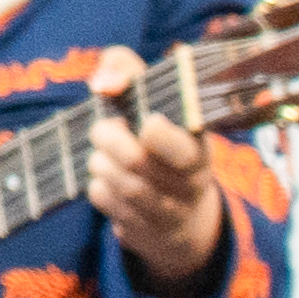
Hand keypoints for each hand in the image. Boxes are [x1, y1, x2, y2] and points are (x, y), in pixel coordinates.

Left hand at [86, 44, 224, 294]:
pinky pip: (105, 201)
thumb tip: (102, 83)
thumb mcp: (151, 97)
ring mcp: (169, 211)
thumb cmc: (155, 137)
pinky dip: (98, 185)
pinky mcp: (144, 229)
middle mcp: (191, 183)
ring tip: (105, 154)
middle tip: (104, 128)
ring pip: (118, 182)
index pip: (184, 147)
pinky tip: (109, 180)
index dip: (159, 136)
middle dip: (108, 138)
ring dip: (100, 162)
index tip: (147, 121)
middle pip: (136, 161)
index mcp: (200, 147)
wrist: (178, 211)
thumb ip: (125, 68)